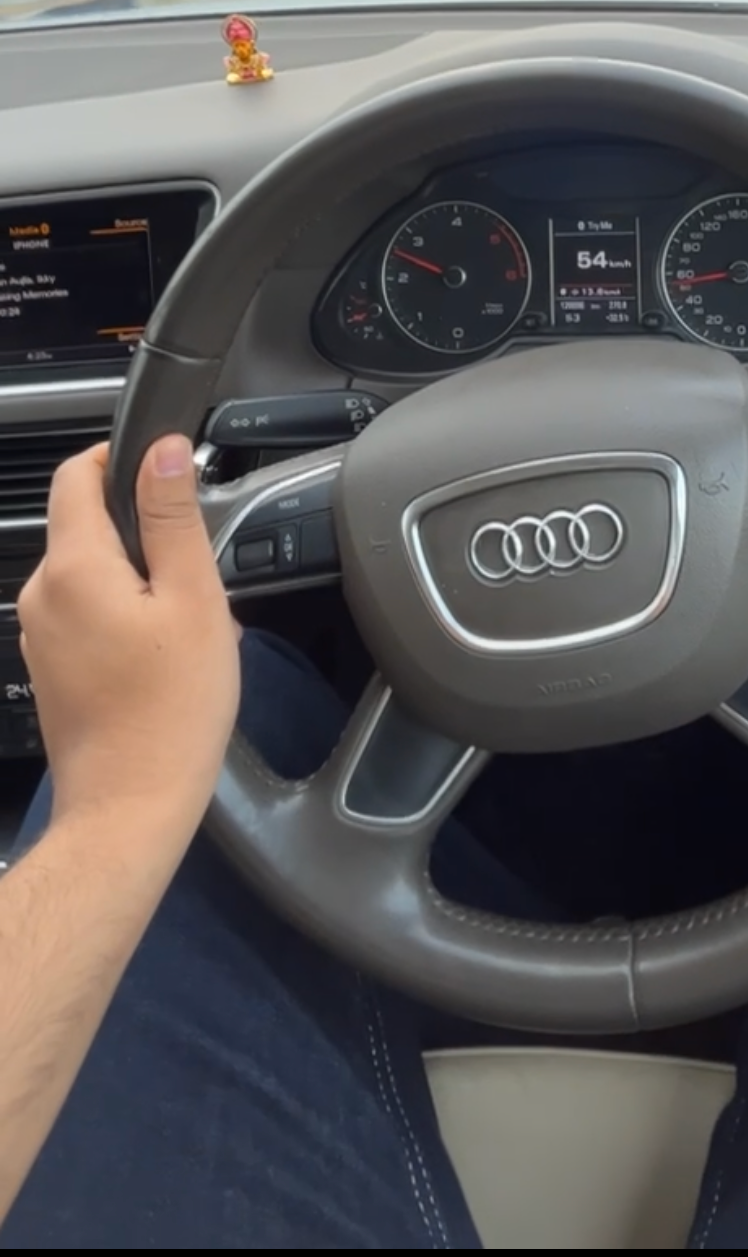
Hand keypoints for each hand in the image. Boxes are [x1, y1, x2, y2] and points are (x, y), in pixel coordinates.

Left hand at [18, 438, 240, 833]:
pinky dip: (125, 618)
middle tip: (196, 579)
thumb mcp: (194, 599)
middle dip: (144, 535)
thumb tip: (163, 450)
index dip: (120, 459)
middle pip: (88, 526)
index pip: (75, 474)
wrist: (130, 805)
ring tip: (187, 628)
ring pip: (93, 573)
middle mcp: (42, 594)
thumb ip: (173, 517)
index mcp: (72, 567)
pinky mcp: (51, 666)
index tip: (167, 477)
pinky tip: (164, 657)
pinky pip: (88, 615)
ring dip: (139, 582)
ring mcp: (41, 633)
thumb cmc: (170, 712)